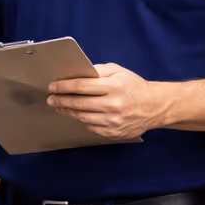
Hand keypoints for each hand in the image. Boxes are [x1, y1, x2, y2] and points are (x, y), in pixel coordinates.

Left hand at [47, 63, 169, 140]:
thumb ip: (98, 71)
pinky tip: (77, 115)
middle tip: (50, 99)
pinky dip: (82, 120)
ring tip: (59, 107)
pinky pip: (91, 127)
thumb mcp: (119, 71)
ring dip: (68, 112)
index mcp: (114, 86)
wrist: (154, 107)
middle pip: (79, 104)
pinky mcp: (114, 133)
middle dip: (61, 101)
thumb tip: (78, 74)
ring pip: (82, 117)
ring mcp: (113, 121)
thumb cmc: (135, 86)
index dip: (64, 87)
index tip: (53, 87)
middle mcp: (113, 105)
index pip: (81, 87)